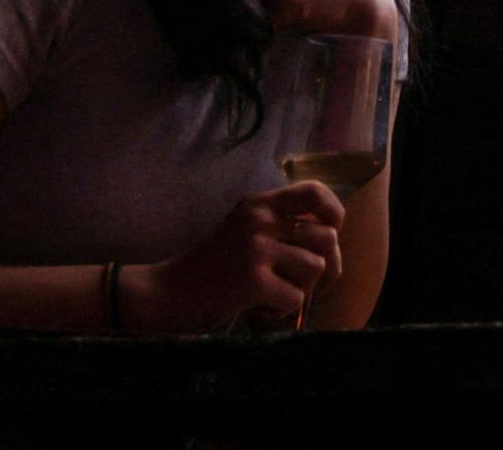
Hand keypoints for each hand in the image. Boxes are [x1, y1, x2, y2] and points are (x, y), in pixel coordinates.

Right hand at [127, 183, 344, 332]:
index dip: (334, 211)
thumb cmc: (214, 265)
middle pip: (326, 237)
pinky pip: (296, 297)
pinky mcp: (252, 281)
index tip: (331, 231)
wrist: (168, 291)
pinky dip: (283, 310)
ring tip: (276, 295)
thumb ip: (282, 226)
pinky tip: (261, 309)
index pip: (314, 191)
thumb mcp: (245, 230)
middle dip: (326, 264)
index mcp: (259, 204)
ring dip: (303, 289)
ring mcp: (256, 249)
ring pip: (317, 267)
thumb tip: (333, 242)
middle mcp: (260, 220)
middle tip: (304, 282)